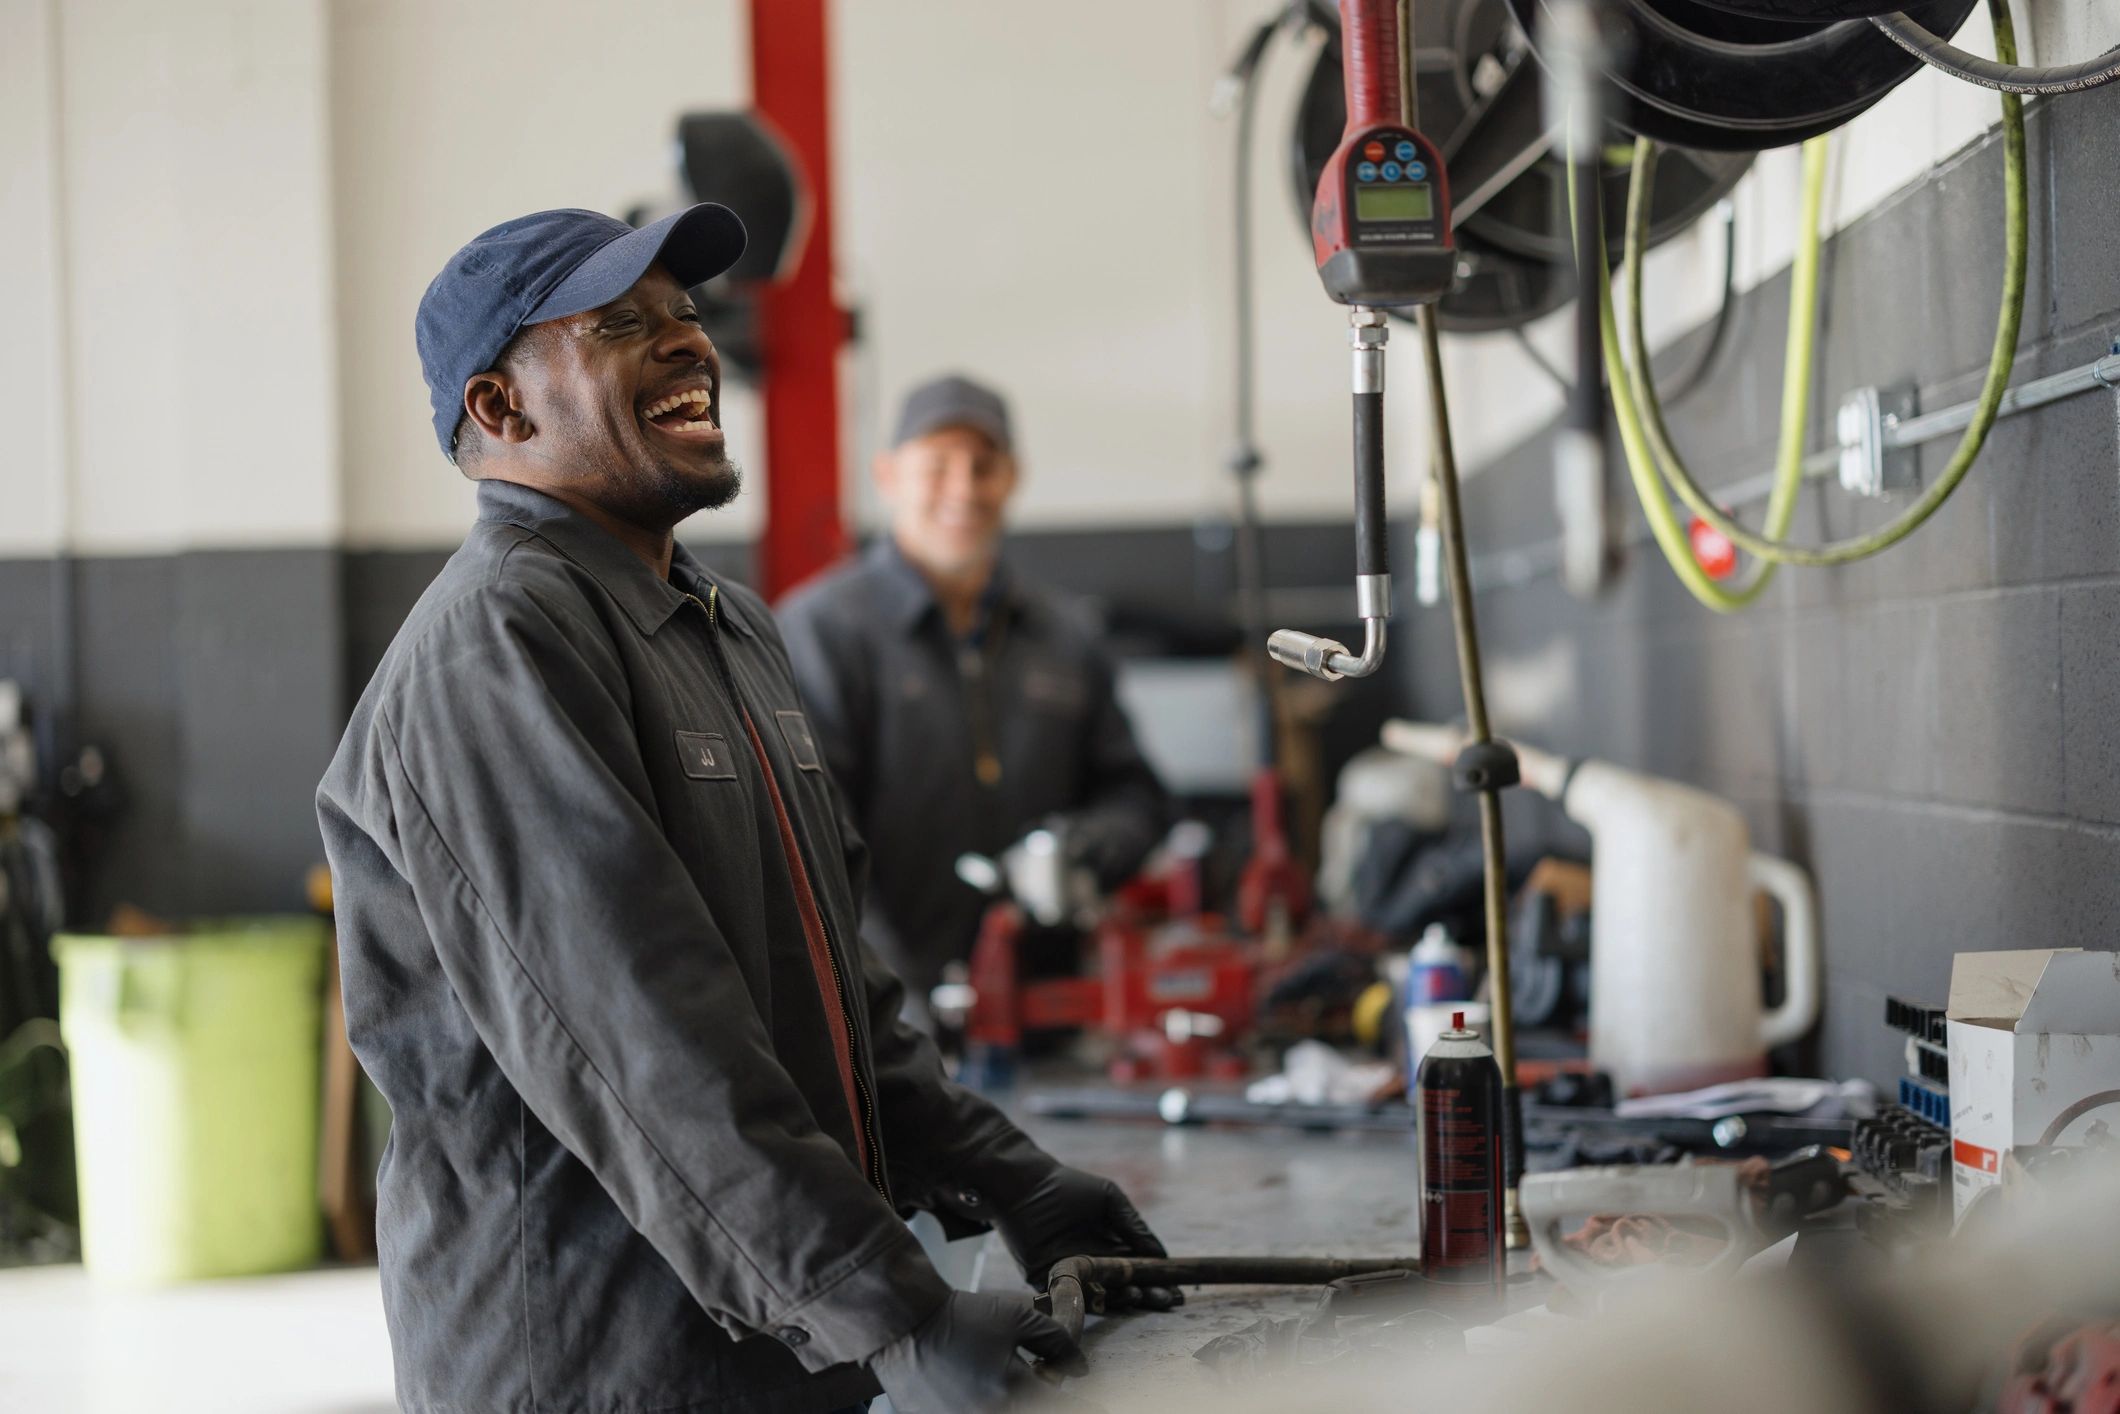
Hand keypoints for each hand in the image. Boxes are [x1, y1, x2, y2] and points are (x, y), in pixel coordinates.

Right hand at [869, 1290, 1083, 1413]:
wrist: (905, 1324)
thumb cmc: (961, 1318)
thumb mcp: (1016, 1318)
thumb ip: (1055, 1341)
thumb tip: (1079, 1367)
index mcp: (1011, 1393)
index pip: (1061, 1407)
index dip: (1078, 1401)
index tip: (1089, 1399)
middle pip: (1032, 1410)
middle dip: (1039, 1398)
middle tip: (1034, 1377)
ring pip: (1002, 1412)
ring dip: (1009, 1401)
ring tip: (996, 1379)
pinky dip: (979, 1403)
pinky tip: (971, 1388)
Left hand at [992, 1164, 1181, 1311]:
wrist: (1025, 1186)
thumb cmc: (1068, 1187)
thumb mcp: (1109, 1200)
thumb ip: (1133, 1226)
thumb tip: (1162, 1255)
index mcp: (1109, 1246)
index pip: (1138, 1270)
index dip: (1157, 1281)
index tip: (1176, 1290)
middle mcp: (1093, 1264)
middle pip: (1124, 1287)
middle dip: (1146, 1295)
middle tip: (1163, 1300)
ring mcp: (1072, 1274)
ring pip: (1101, 1296)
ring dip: (1122, 1299)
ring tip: (1137, 1295)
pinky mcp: (1047, 1281)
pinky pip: (1071, 1296)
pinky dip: (1089, 1300)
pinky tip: (1106, 1298)